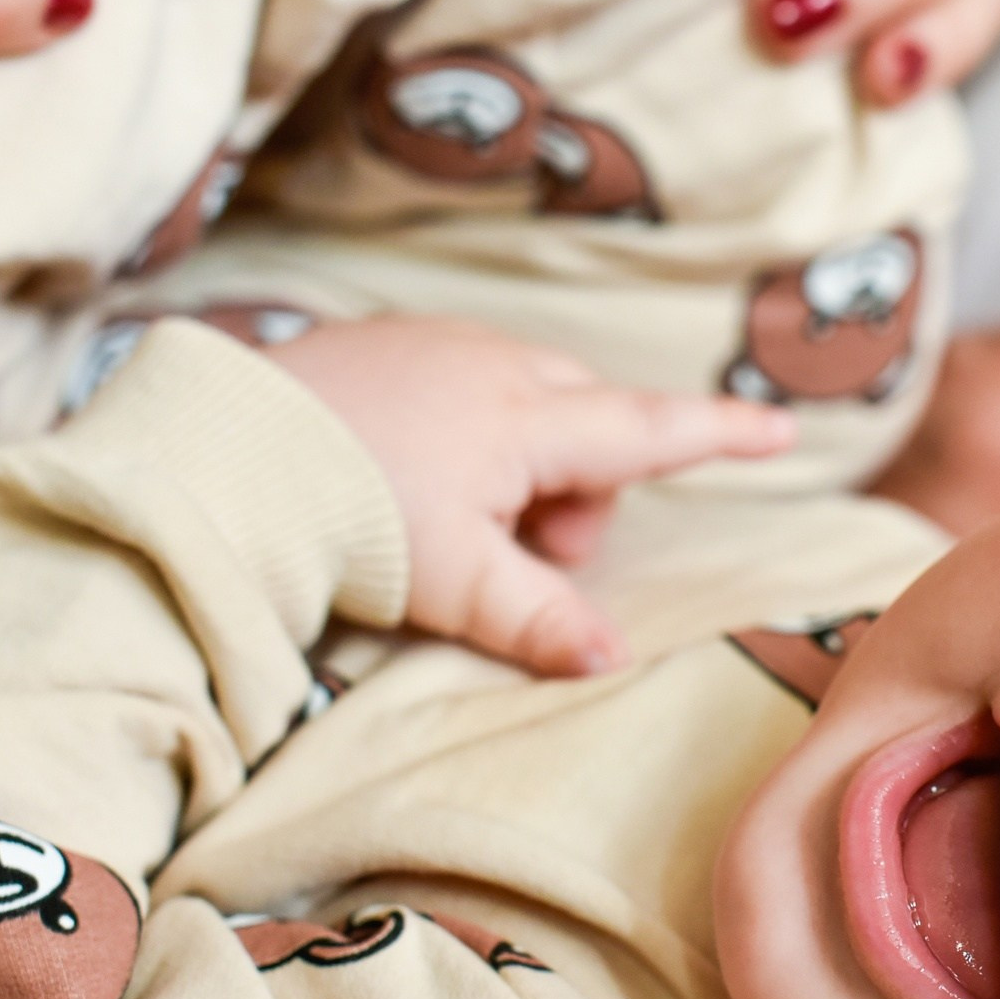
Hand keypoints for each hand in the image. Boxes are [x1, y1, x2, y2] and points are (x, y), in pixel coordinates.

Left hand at [266, 316, 796, 677]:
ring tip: (448, 521)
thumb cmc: (350, 515)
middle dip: (577, 496)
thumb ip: (539, 621)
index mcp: (532, 420)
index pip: (653, 430)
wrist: (216, 449)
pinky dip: (466, 434)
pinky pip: (466, 381)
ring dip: (519, 468)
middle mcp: (499, 362)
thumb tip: (610, 660)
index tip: (783, 431)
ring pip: (530, 402)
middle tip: (519, 555)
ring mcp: (441, 340)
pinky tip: (404, 473)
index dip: (722, 435)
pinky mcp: (388, 338)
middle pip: (591, 426)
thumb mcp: (454, 584)